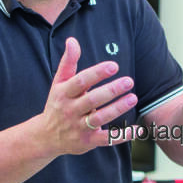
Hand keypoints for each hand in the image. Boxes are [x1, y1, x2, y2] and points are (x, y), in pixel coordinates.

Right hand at [42, 37, 137, 154]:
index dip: (97, 73)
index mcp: (64, 93)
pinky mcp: (87, 142)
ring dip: (118, 109)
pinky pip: (106, 139)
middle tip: (129, 81)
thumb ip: (68, 62)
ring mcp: (79, 127)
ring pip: (100, 118)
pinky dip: (122, 135)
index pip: (80, 81)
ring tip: (133, 98)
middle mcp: (70, 110)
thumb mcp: (59, 82)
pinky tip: (136, 129)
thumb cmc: (58, 104)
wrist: (46, 137)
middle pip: (92, 100)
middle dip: (111, 90)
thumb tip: (72, 40)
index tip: (113, 66)